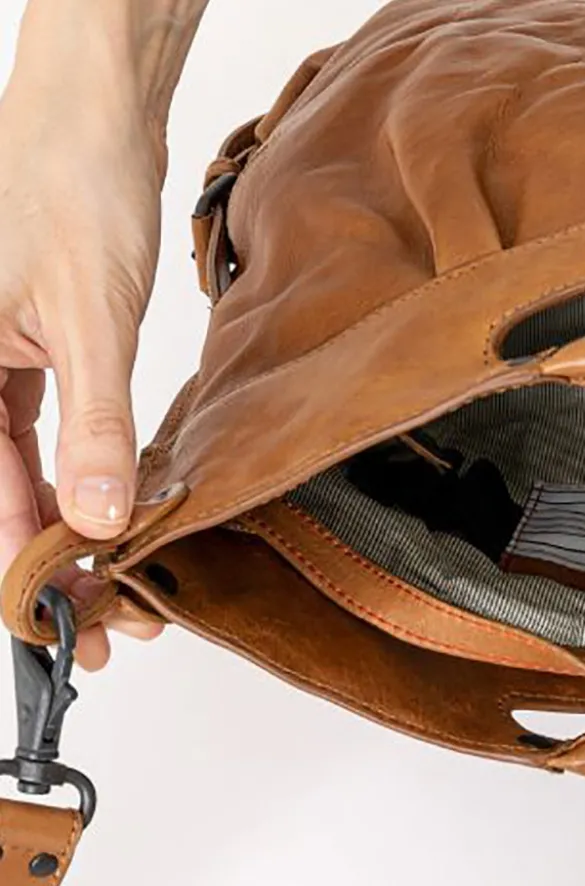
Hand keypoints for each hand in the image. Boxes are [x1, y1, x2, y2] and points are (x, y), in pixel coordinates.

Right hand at [0, 48, 167, 667]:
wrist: (93, 115)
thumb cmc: (72, 187)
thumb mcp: (90, 321)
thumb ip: (93, 427)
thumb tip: (99, 520)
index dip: (21, 571)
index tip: (64, 628)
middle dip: (52, 565)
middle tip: (108, 629)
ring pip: (20, 471)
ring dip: (69, 529)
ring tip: (121, 587)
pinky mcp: (28, 350)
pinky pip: (40, 433)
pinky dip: (79, 476)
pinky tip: (112, 515)